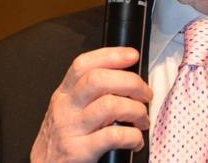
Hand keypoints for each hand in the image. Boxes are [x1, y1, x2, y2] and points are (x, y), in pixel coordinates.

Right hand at [30, 47, 152, 162]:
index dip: (111, 55)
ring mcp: (70, 129)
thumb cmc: (61, 142)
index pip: (84, 64)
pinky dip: (132, 136)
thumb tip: (125, 82)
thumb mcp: (69, 111)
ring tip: (142, 119)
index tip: (132, 55)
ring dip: (135, 110)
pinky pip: (113, 136)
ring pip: (109, 105)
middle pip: (99, 79)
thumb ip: (88, 96)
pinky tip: (135, 141)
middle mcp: (65, 107)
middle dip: (131, 82)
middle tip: (145, 94)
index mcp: (64, 94)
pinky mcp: (78, 151)